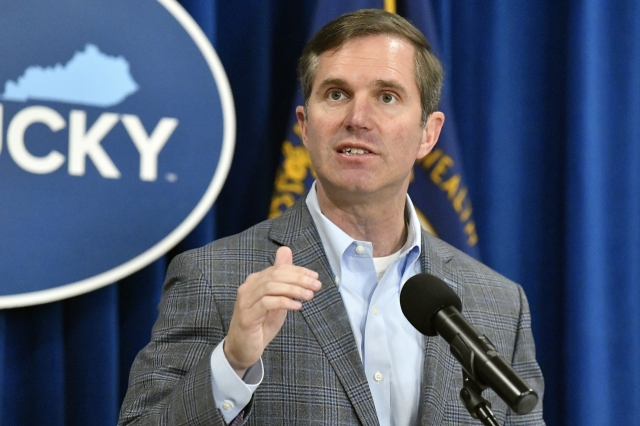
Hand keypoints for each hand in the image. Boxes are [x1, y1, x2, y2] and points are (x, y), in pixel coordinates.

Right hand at [223, 246, 320, 376]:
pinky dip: (284, 302)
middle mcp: (248, 287)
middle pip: (275, 275)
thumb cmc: (261, 324)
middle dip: (299, 279)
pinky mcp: (247, 316)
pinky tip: (297, 306)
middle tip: (316, 286)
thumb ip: (282, 279)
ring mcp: (245, 301)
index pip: (279, 269)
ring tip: (309, 296)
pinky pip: (267, 303)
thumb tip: (286, 251)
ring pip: (271, 287)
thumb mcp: (276, 299)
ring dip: (294, 290)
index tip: (315, 277)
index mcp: (255, 281)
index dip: (298, 271)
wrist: (242, 349)